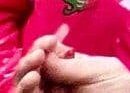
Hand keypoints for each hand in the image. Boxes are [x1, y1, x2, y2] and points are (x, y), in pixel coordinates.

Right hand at [15, 33, 129, 92]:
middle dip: (31, 58)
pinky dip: (23, 89)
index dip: (45, 45)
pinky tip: (32, 78)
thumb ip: (76, 64)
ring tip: (34, 64)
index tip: (48, 41)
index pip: (50, 54)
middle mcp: (56, 84)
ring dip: (24, 72)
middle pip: (33, 68)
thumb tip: (46, 54)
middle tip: (38, 53)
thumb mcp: (106, 71)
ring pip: (24, 85)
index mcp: (72, 69)